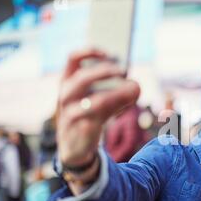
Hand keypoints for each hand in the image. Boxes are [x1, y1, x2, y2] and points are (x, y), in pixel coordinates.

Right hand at [57, 48, 139, 167]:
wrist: (74, 148)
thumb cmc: (87, 117)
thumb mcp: (92, 99)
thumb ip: (110, 89)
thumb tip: (134, 86)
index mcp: (67, 83)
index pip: (72, 60)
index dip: (89, 52)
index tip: (107, 52)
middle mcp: (65, 96)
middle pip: (82, 78)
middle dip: (105, 71)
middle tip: (124, 70)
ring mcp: (72, 114)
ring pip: (95, 101)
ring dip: (118, 94)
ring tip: (135, 90)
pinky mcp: (83, 129)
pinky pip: (101, 118)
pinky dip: (117, 109)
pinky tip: (128, 106)